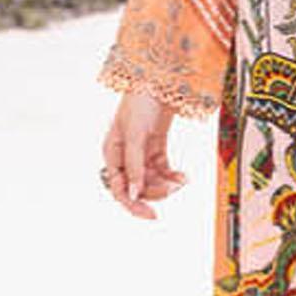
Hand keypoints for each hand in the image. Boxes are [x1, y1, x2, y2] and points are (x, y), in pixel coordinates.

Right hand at [101, 92, 185, 219]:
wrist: (159, 80)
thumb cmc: (140, 103)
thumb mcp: (135, 135)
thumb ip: (134, 166)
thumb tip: (134, 194)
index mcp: (112, 154)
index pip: (118, 188)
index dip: (133, 204)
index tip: (151, 215)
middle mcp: (124, 157)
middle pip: (137, 187)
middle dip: (155, 191)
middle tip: (173, 189)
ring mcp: (140, 153)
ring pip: (152, 181)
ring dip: (166, 184)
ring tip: (181, 180)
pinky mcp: (156, 148)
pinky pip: (163, 170)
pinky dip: (173, 175)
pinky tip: (183, 176)